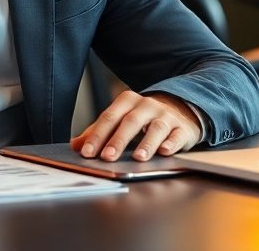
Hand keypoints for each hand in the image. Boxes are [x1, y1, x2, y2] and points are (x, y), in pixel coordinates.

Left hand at [70, 90, 199, 162]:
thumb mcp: (121, 119)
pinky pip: (177, 135)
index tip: (87, 152)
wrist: (180, 109)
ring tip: (138, 158)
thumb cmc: (144, 118)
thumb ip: (99, 131)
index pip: (109, 117)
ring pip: (156, 128)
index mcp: (127, 101)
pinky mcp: (183, 128)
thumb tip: (76, 146)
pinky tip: (165, 152)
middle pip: (131, 122)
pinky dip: (171, 144)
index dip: (97, 135)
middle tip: (108, 157)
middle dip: (118, 140)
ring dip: (146, 143)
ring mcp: (166, 116)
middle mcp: (147, 105)